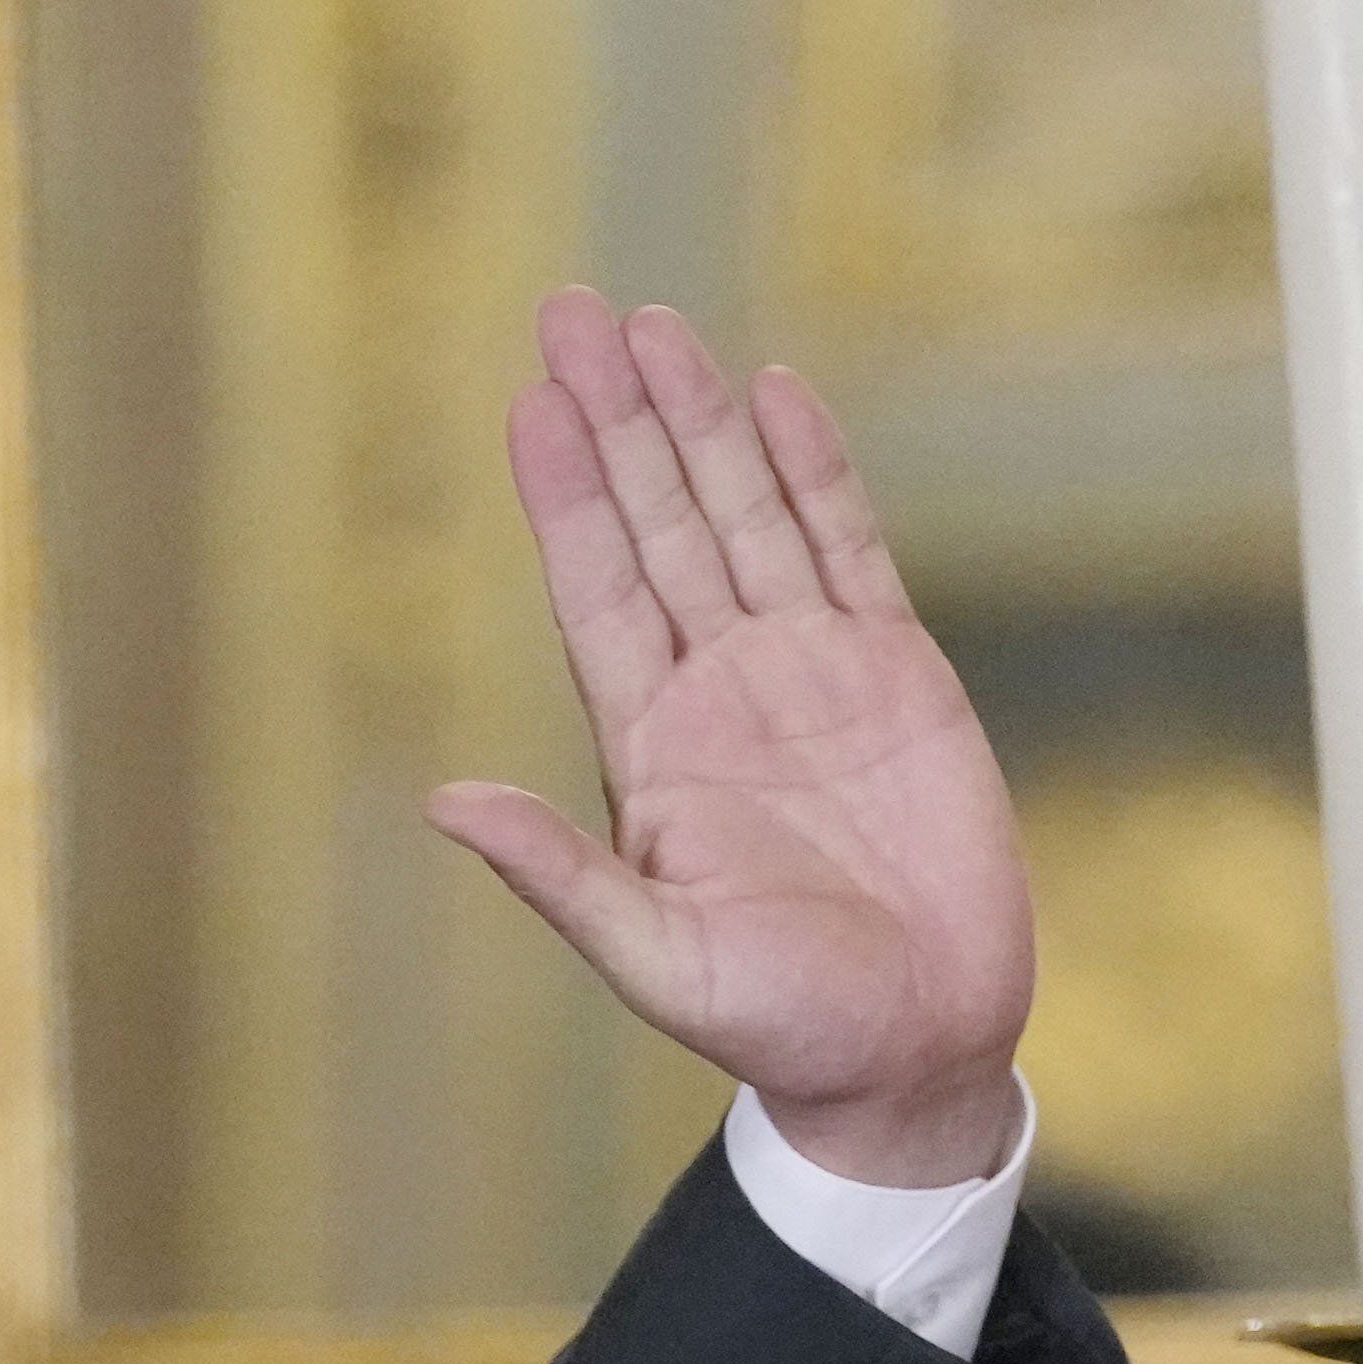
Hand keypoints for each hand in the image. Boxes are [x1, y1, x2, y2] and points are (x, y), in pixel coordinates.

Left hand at [426, 292, 1036, 1189]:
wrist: (919, 1051)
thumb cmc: (784, 1028)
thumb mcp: (658, 960)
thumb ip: (560, 876)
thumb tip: (443, 804)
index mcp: (652, 749)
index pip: (597, 590)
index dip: (565, 495)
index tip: (532, 403)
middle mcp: (720, 691)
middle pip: (657, 524)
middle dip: (617, 419)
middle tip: (572, 312)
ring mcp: (808, 673)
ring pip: (742, 515)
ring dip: (698, 421)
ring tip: (654, 325)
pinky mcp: (896, 674)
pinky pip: (848, 547)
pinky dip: (814, 470)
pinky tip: (777, 394)